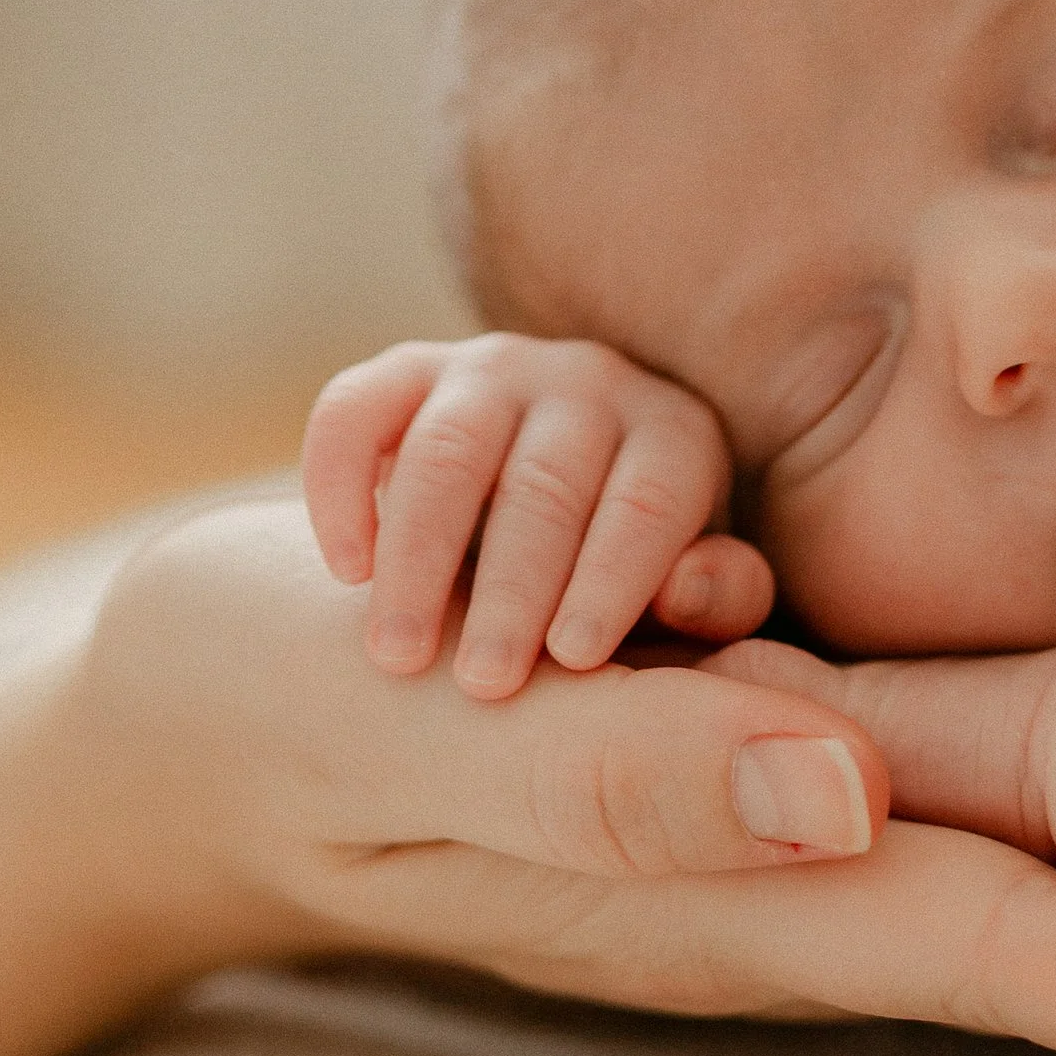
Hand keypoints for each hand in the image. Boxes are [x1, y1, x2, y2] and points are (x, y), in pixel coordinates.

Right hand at [0, 503, 1055, 1055]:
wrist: (177, 713)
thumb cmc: (291, 729)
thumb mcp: (428, 742)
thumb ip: (622, 775)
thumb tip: (846, 793)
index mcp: (747, 890)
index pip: (1029, 943)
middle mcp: (795, 844)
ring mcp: (770, 776)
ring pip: (966, 754)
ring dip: (1044, 753)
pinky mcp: (738, 692)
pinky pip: (859, 673)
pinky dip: (896, 656)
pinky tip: (805, 601)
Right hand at [303, 333, 774, 697]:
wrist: (534, 520)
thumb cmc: (629, 578)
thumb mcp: (690, 589)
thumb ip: (715, 597)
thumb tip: (689, 590)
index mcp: (675, 435)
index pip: (649, 500)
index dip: (613, 578)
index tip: (576, 660)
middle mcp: (589, 384)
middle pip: (546, 482)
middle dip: (512, 589)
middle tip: (483, 684)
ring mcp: (492, 371)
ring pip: (448, 450)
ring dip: (419, 556)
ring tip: (399, 656)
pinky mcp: (403, 374)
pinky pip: (355, 412)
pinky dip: (340, 488)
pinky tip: (345, 574)